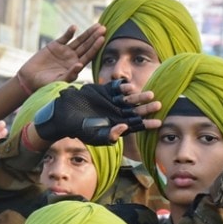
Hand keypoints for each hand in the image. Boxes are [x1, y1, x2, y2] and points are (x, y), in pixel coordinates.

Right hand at [17, 24, 106, 90]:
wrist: (29, 79)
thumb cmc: (44, 84)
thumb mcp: (58, 81)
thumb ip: (70, 74)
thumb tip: (80, 65)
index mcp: (75, 67)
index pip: (88, 55)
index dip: (95, 47)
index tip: (102, 39)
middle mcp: (72, 58)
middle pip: (86, 46)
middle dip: (95, 37)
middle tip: (103, 28)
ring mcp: (64, 51)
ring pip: (78, 40)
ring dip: (87, 33)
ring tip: (96, 26)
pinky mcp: (55, 46)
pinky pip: (64, 37)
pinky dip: (69, 32)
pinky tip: (74, 28)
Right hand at [33, 81, 160, 144]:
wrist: (64, 114)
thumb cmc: (79, 129)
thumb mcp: (94, 136)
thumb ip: (110, 135)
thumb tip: (125, 128)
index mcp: (117, 125)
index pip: (136, 126)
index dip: (147, 124)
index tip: (158, 123)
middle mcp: (117, 113)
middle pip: (136, 111)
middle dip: (147, 108)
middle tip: (158, 105)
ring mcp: (112, 101)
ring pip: (129, 99)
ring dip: (139, 97)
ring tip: (150, 94)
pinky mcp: (105, 91)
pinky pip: (117, 88)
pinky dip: (123, 87)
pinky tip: (129, 87)